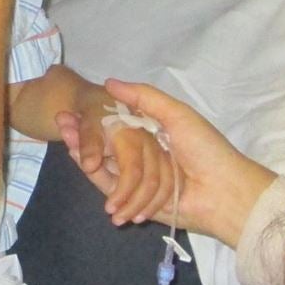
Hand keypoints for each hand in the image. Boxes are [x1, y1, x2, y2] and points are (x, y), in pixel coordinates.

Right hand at [59, 80, 276, 248]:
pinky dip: (95, 176)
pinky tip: (80, 159)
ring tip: (66, 135)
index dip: (95, 117)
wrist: (222, 192)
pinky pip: (111, 188)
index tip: (74, 107)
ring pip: (104, 166)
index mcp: (156, 135)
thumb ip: (144, 98)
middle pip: (106, 145)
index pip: (118, 124)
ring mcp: (140, 181)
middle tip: (62, 119)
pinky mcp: (136, 202)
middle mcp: (145, 157)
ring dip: (83, 152)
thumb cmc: (205, 149)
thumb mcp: (176, 114)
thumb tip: (109, 82)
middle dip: (83, 134)